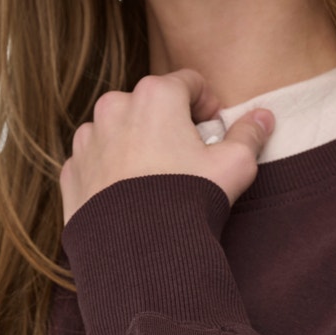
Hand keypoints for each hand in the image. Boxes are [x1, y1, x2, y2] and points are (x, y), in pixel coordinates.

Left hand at [59, 68, 274, 222]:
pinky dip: (111, 173)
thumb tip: (264, 117)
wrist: (138, 252)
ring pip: (118, 132)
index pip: (188, 82)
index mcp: (154, 95)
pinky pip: (95, 163)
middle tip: (186, 161)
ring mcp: (87, 141)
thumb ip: (249, 135)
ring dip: (136, 146)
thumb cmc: (188, 201)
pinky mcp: (72, 173)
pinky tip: (129, 199)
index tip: (213, 131)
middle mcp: (114, 108)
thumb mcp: (234, 166)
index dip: (207, 105)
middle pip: (149, 105)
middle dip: (168, 126)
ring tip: (155, 182)